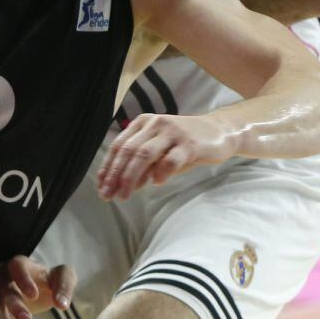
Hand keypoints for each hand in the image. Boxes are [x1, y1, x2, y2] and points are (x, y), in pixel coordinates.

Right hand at [0, 255, 76, 318]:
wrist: (30, 295)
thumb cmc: (45, 284)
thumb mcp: (61, 279)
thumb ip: (65, 285)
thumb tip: (62, 304)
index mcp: (20, 264)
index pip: (17, 264)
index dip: (23, 279)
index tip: (33, 296)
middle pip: (0, 283)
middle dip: (12, 302)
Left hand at [97, 112, 235, 199]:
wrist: (219, 133)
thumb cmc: (184, 144)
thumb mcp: (159, 151)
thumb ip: (142, 165)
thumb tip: (123, 185)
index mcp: (143, 122)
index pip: (119, 146)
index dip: (107, 167)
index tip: (101, 186)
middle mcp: (155, 124)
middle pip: (128, 151)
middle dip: (115, 175)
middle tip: (108, 195)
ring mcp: (173, 133)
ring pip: (144, 155)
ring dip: (131, 177)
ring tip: (125, 195)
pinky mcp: (190, 144)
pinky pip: (170, 161)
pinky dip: (160, 174)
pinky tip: (156, 183)